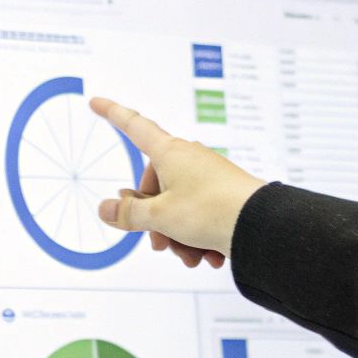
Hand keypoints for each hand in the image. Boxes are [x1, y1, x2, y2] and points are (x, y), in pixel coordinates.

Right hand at [90, 97, 265, 268]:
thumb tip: (105, 208)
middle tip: (159, 243)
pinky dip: (198, 236)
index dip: (112, 114)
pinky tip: (207, 255)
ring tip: (189, 256)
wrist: (261, 226)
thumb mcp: (160, 217)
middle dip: (153, 218)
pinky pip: (199, 213)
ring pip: (177, 205)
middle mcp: (188, 158)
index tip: (96, 102)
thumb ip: (128, 213)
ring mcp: (208, 174)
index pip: (134, 126)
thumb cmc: (211, 212)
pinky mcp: (224, 192)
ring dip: (178, 235)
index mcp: (169, 153)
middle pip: (154, 185)